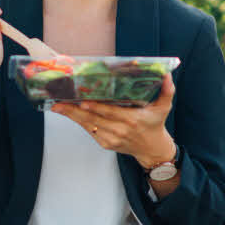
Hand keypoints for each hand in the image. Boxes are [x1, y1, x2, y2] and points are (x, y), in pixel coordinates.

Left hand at [51, 72, 177, 165]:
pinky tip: (68, 113)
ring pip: (88, 125)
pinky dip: (78, 121)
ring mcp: (111, 138)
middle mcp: (120, 131)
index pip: (111, 113)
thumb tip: (167, 74)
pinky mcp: (106, 143)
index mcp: (133, 120)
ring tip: (57, 106)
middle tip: (58, 102)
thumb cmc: (155, 125)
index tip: (82, 101)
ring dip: (72, 116)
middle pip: (94, 119)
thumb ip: (167, 91)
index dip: (96, 108)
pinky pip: (90, 130)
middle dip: (74, 111)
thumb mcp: (164, 107)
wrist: (152, 149)